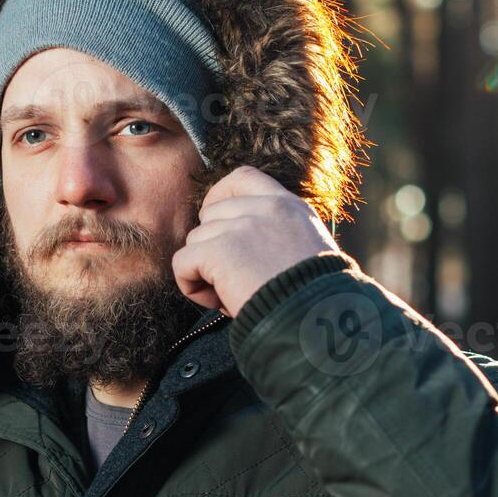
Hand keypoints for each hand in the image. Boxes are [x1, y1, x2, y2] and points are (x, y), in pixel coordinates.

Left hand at [172, 165, 341, 316]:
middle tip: (234, 279)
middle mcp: (265, 208)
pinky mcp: (218, 250)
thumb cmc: (314, 299)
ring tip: (232, 296)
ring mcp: (240, 226)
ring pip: (196, 240)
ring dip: (205, 271)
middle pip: (211, 214)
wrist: (315, 318)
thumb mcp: (308, 251)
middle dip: (213, 246)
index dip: (220, 197)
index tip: (220, 225)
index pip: (243, 178)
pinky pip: (182, 263)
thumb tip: (243, 248)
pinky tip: (217, 302)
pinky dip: (191, 286)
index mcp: (289, 206)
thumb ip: (278, 237)